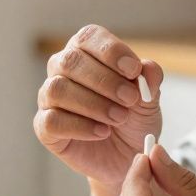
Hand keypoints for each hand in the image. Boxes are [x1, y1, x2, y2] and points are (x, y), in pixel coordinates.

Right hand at [35, 24, 163, 186]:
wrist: (125, 158)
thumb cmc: (132, 121)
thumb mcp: (149, 101)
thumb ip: (150, 82)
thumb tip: (148, 68)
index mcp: (87, 52)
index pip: (89, 37)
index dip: (111, 51)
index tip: (134, 70)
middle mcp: (62, 69)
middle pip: (71, 61)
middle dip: (105, 80)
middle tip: (130, 99)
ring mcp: (49, 97)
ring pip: (58, 89)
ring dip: (93, 104)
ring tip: (118, 117)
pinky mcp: (44, 126)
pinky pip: (51, 120)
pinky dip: (80, 126)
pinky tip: (101, 132)